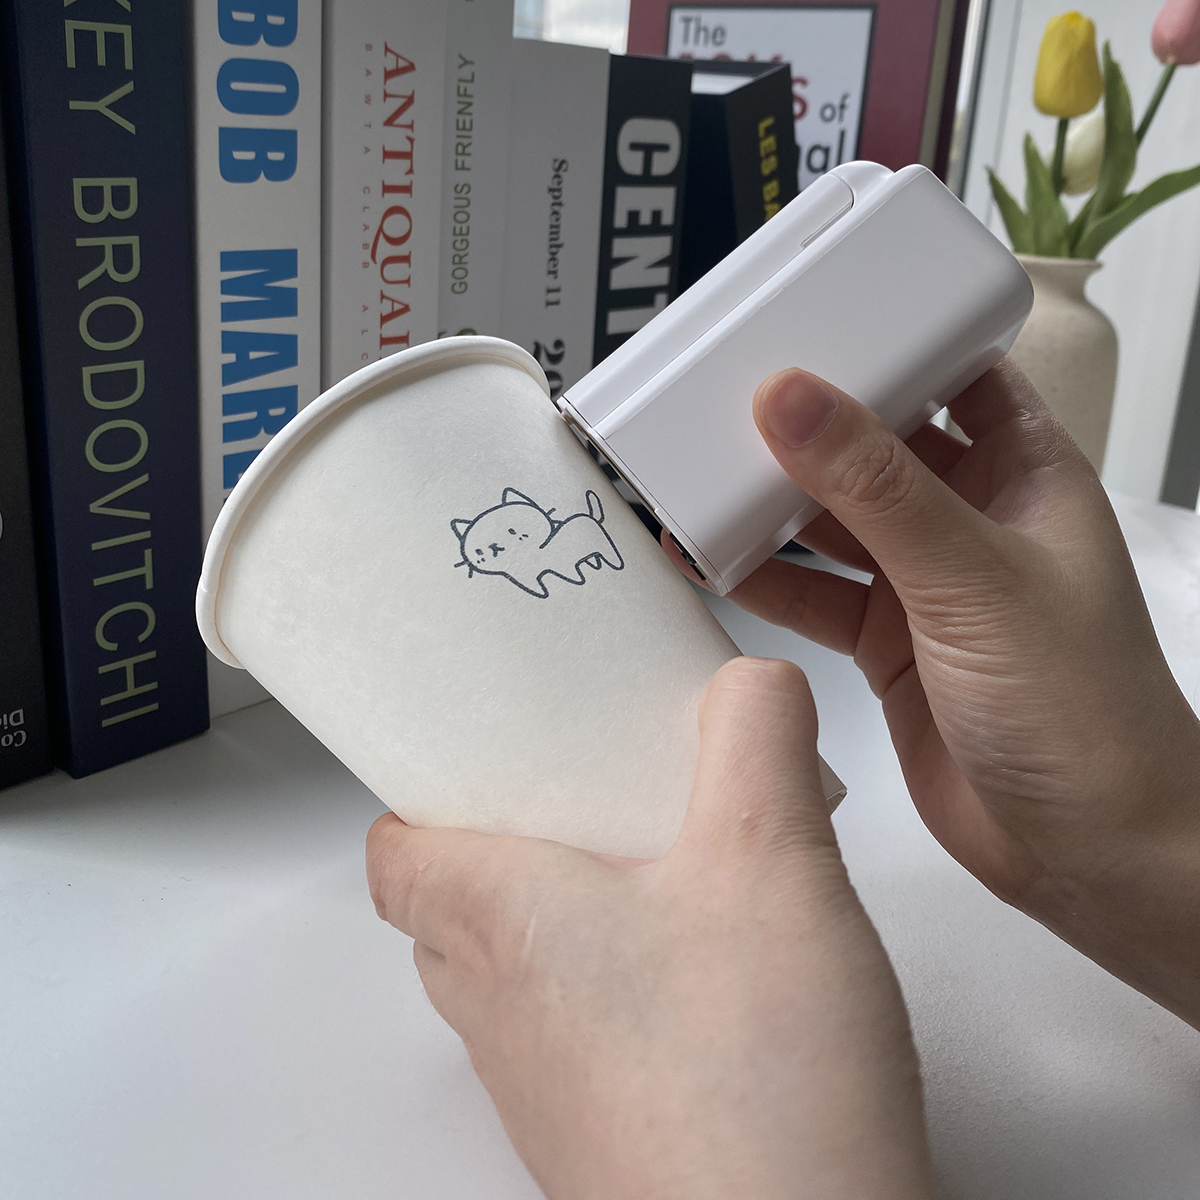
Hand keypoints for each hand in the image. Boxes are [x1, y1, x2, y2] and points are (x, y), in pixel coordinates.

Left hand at [368, 658, 932, 1199]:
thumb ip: (754, 738)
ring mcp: (545, 1087)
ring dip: (566, 919)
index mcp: (499, 921)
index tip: (478, 752)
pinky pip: (579, 1037)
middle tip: (585, 794)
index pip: (393, 850)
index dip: (423, 794)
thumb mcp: (770, 854)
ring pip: (516, 974)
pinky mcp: (603, 1136)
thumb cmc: (752, 1080)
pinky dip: (617, 990)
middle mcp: (500, 1011)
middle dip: (509, 841)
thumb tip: (749, 683)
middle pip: (453, 905)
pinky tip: (711, 978)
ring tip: (663, 875)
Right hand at [675, 362, 1199, 1024]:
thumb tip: (791, 397)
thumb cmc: (1085, 710)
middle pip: (873, 446)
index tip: (803, 318)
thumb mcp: (973, 576)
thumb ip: (876, 488)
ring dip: (770, 502)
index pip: (949, 374)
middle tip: (721, 398)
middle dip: (804, 424)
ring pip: (831, 521)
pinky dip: (761, 577)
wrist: (1087, 851)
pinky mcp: (885, 645)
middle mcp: (970, 520)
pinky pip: (810, 593)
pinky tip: (710, 558)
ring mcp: (924, 584)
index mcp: (1022, 473)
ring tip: (696, 474)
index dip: (883, 342)